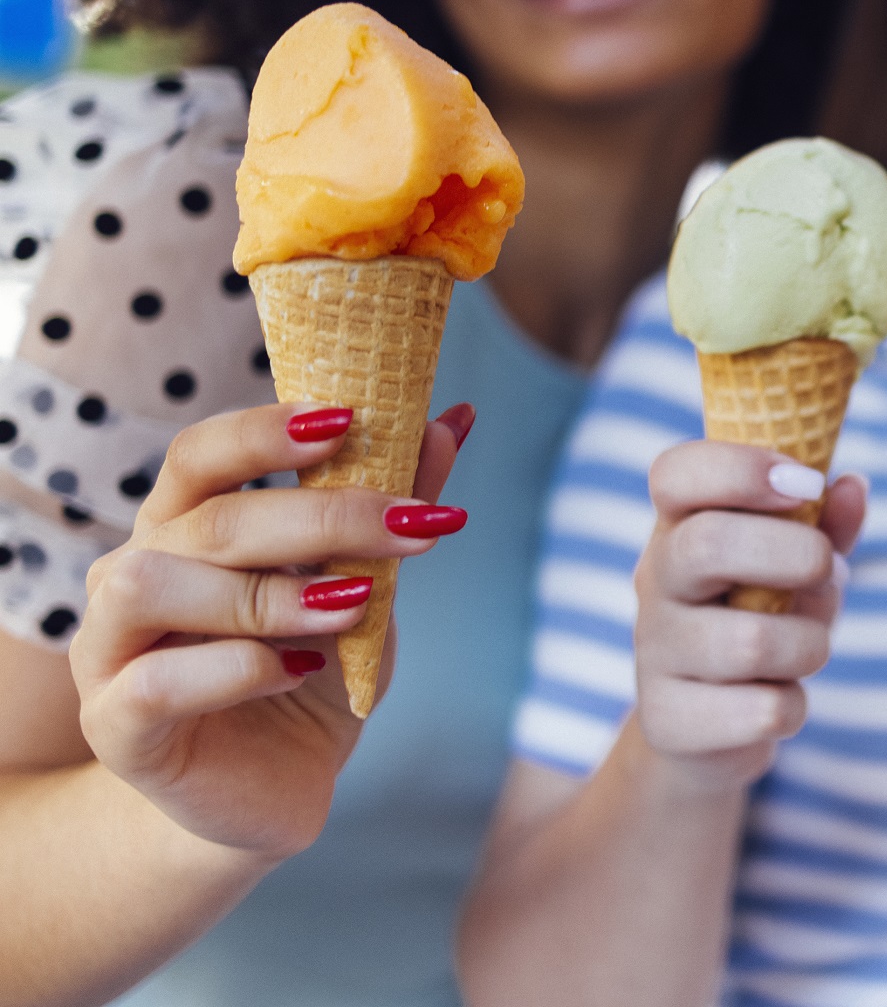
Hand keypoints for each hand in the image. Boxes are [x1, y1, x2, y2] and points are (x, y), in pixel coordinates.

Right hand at [68, 401, 471, 859]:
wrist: (277, 787)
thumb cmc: (312, 670)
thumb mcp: (365, 584)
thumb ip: (394, 504)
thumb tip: (458, 417)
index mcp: (184, 526)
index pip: (201, 453)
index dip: (267, 430)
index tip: (353, 418)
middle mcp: (132, 573)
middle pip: (209, 519)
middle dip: (322, 515)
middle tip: (413, 524)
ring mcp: (110, 650)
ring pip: (153, 583)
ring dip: (269, 590)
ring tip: (353, 604)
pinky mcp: (118, 727)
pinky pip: (155, 683)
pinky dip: (236, 669)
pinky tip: (298, 671)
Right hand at [633, 441, 863, 791]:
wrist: (710, 729)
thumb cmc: (761, 620)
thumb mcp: (797, 567)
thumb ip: (826, 526)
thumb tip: (852, 488)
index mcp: (680, 526)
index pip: (676, 474)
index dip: (740, 468)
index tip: (805, 483)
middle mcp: (654, 580)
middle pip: (708, 545)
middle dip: (796, 555)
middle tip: (824, 570)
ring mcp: (653, 652)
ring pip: (748, 641)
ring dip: (808, 645)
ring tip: (805, 650)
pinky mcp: (667, 721)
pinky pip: (760, 710)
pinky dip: (792, 706)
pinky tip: (776, 701)